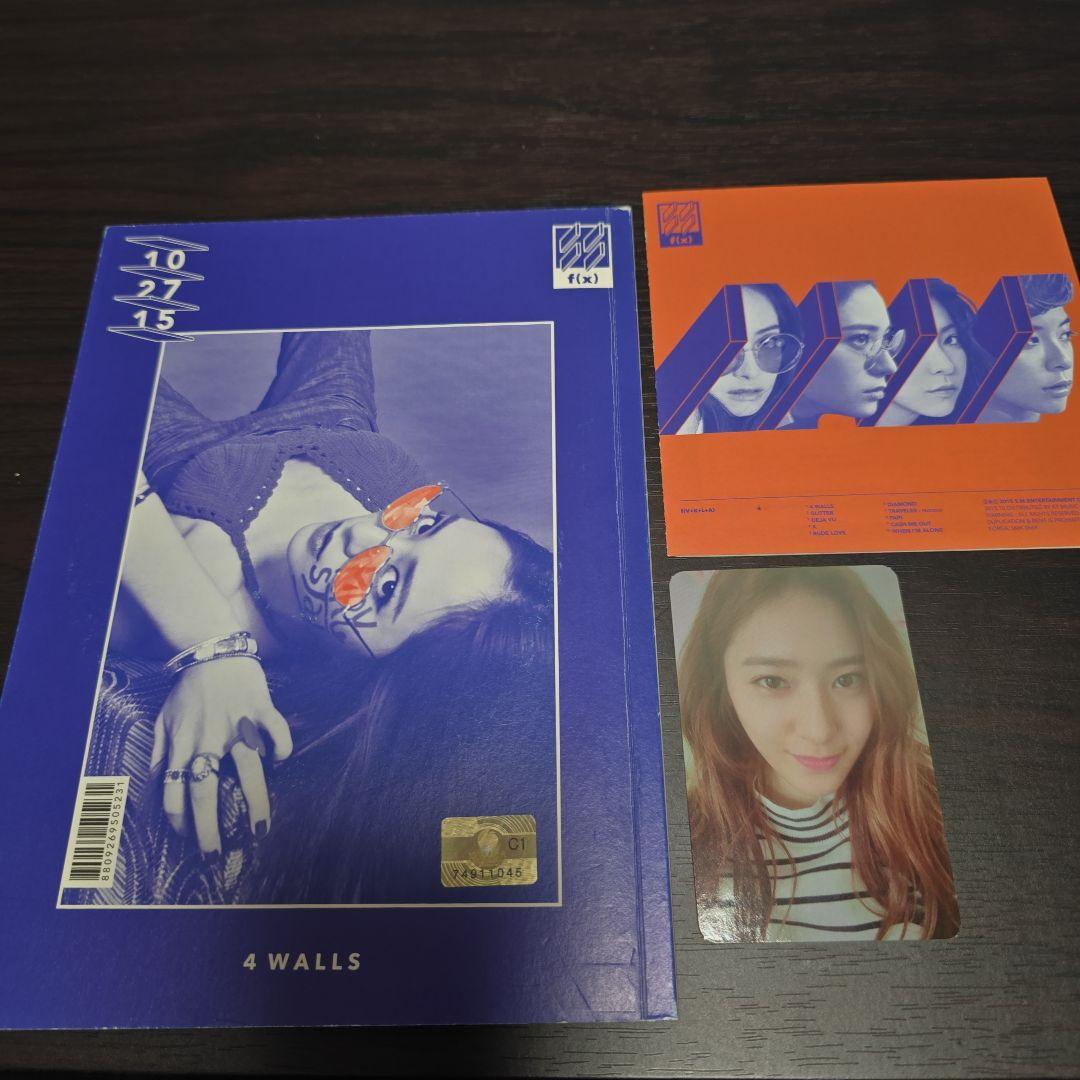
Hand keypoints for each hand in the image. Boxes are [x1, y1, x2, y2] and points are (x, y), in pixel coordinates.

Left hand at [151, 658, 292, 854]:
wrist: (213, 649)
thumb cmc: (189, 688)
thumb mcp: (163, 719)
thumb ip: (158, 753)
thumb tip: (155, 787)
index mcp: (182, 743)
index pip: (173, 791)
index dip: (178, 820)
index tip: (188, 839)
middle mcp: (207, 738)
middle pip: (205, 790)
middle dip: (209, 827)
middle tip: (215, 857)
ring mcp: (237, 724)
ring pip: (247, 769)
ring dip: (254, 803)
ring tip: (260, 830)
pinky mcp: (262, 708)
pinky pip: (277, 732)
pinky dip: (282, 748)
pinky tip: (282, 761)